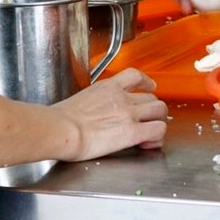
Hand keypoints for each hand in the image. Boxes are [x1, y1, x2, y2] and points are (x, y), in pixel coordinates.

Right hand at [55, 68, 169, 158]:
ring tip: (152, 131)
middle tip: (150, 118)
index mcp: (107, 87)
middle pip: (151, 96)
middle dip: (153, 107)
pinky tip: (149, 143)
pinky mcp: (132, 132)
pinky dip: (157, 137)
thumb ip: (93, 102)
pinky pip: (158, 129)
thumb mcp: (79, 100)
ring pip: (159, 110)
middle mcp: (122, 97)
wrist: (61, 129)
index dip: (146, 82)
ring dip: (159, 120)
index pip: (134, 76)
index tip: (148, 86)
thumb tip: (89, 113)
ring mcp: (129, 113)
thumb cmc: (60, 119)